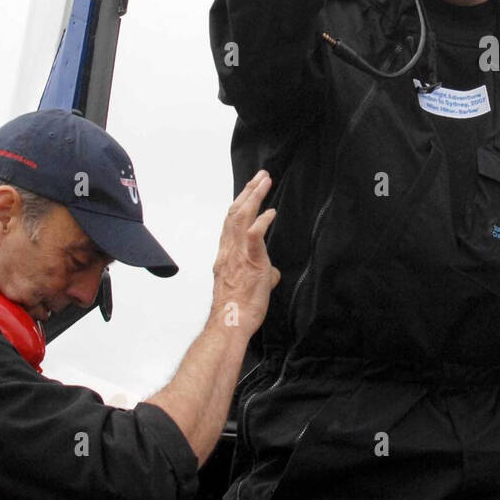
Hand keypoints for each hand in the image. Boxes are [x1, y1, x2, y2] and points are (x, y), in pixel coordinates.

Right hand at [211, 170, 279, 337]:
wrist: (231, 323)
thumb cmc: (238, 309)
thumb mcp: (252, 286)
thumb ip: (262, 274)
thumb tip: (272, 273)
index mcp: (227, 255)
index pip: (231, 222)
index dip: (240, 203)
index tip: (250, 190)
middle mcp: (229, 251)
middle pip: (235, 213)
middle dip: (248, 192)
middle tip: (260, 176)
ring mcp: (237, 255)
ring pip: (241, 218)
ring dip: (254, 197)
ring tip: (265, 182)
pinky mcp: (250, 263)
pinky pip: (254, 237)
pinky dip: (261, 222)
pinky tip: (270, 213)